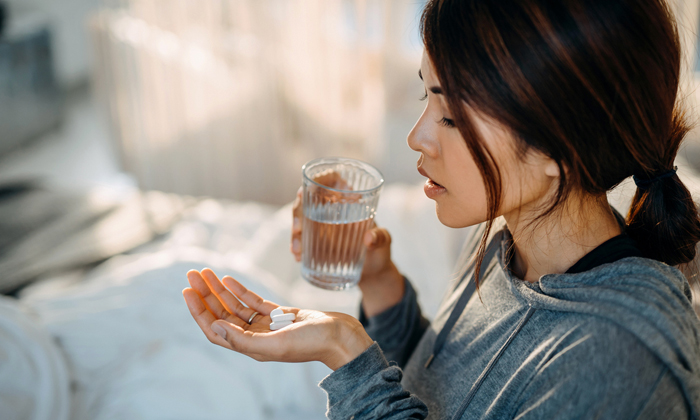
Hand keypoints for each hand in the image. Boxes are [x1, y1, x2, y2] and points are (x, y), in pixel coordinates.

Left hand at [182, 268, 373, 369]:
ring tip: (205, 271)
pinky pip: (253, 301)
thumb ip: (244, 340)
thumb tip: (215, 328)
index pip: (215, 329)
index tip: (187, 291)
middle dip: (205, 294)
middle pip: (222, 314)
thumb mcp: (276, 344)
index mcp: (251, 347)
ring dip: (219, 289)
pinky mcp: (280, 314)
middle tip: (192, 273)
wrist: (341, 336)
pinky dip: (240, 289)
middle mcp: (255, 336)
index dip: (199, 311)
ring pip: (235, 305)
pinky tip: (228, 278)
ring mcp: (267, 325)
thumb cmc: (312, 343)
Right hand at [291, 173, 404, 317]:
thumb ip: (381, 238)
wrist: (373, 274)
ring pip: (301, 218)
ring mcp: (322, 224)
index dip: (319, 178)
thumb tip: (369, 238)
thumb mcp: (385, 242)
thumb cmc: (381, 252)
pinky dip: (297, 245)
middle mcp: (333, 208)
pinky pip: (301, 238)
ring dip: (295, 231)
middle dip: (298, 211)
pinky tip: (297, 256)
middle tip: (299, 228)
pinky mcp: (316, 240)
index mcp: (350, 199)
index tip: (309, 188)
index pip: (332, 179)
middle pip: (309, 198)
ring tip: (297, 250)